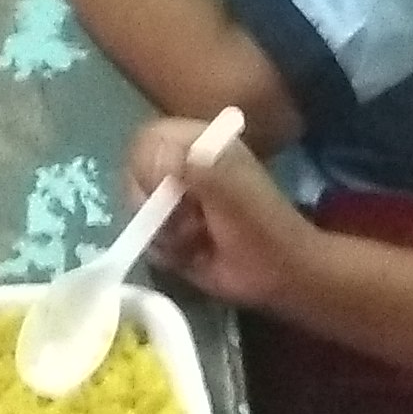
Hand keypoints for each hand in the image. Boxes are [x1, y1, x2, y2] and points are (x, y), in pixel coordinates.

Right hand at [114, 112, 322, 314]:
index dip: (146, 168)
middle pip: (134, 176)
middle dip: (155, 206)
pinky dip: (165, 251)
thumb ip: (195, 168)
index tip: (165, 193)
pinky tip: (192, 254)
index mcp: (196, 142)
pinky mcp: (170, 231)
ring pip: (137, 212)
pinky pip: (146, 238)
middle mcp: (179, 166)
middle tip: (188, 221)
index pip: (146, 140)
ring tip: (196, 239)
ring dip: (164, 232)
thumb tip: (153, 156)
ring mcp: (173, 200)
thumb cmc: (260, 226)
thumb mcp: (231, 191)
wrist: (279, 273)